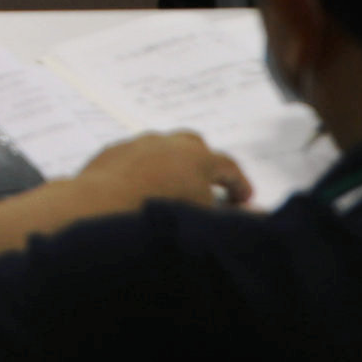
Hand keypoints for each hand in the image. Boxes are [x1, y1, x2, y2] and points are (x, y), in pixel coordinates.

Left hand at [76, 130, 250, 211]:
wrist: (103, 206)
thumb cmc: (162, 213)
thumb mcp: (206, 218)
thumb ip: (235, 216)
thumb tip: (258, 213)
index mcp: (199, 157)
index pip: (229, 167)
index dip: (240, 184)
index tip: (245, 200)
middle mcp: (169, 143)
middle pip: (195, 146)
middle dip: (206, 165)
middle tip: (210, 187)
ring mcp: (137, 144)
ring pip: (162, 148)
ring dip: (172, 165)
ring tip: (174, 188)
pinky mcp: (111, 153)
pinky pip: (134, 158)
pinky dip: (143, 170)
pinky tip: (141, 189)